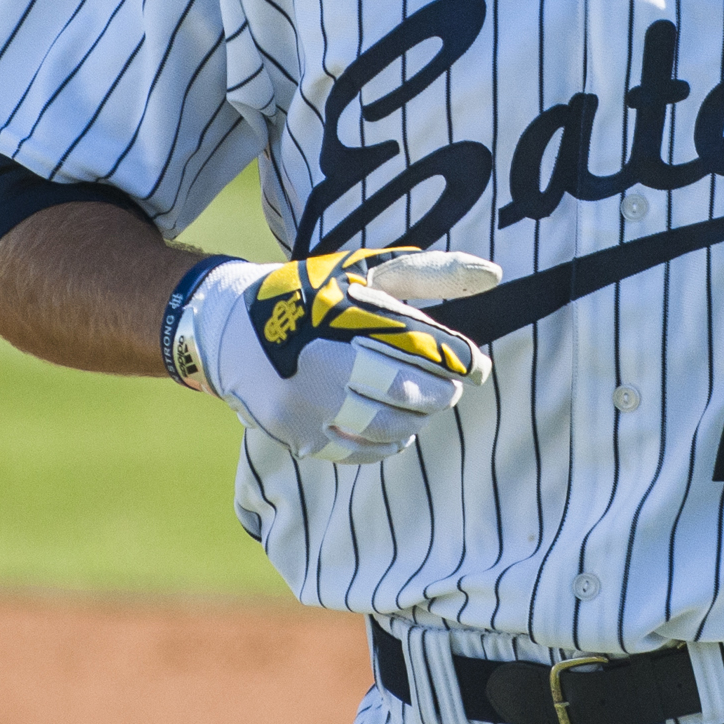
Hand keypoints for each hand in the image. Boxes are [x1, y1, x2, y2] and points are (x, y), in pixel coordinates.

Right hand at [176, 247, 500, 463]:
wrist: (229, 326)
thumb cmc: (313, 294)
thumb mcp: (366, 271)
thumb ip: (430, 272)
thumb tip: (495, 274)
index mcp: (344, 311)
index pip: (421, 344)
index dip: (459, 360)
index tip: (479, 367)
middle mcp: (323, 356)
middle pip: (407, 391)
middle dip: (440, 394)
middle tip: (451, 390)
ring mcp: (306, 400)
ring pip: (384, 427)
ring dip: (416, 423)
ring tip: (424, 411)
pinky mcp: (294, 432)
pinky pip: (355, 452)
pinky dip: (384, 446)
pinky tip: (397, 435)